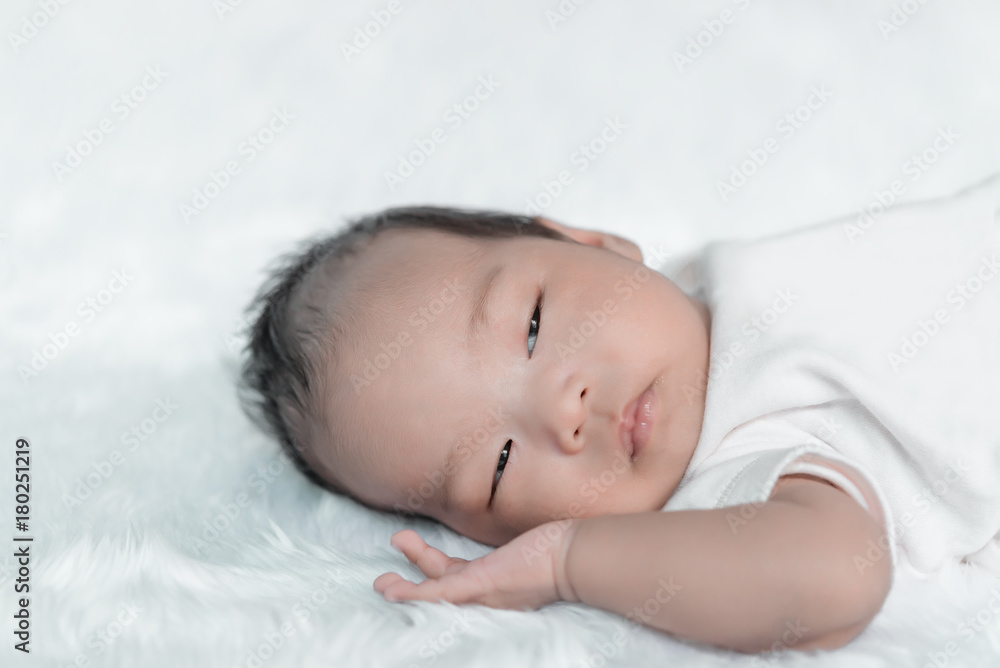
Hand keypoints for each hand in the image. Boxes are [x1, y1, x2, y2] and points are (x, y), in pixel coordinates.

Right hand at [374, 518, 582, 609]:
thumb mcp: (534, 544)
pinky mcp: (480, 585)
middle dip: (413, 588)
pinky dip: (414, 593)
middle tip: (385, 583)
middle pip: (445, 592)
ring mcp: (482, 593)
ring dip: (404, 590)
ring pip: (436, 595)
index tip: (425, 565)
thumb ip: (521, 539)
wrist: (577, 559)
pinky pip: (440, 592)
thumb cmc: (562, 549)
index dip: (438, 578)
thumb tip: (531, 529)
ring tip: (380, 586)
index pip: (460, 583)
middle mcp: (488, 596)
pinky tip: (392, 590)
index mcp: (497, 585)